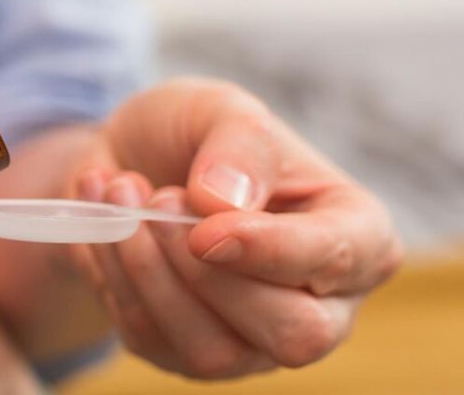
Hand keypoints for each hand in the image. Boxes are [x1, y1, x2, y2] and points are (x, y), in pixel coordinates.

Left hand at [71, 78, 402, 378]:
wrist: (129, 161)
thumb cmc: (196, 136)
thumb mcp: (220, 108)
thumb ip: (239, 144)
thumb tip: (226, 203)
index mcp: (356, 233)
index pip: (339, 261)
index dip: (273, 251)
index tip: (205, 227)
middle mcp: (322, 304)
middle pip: (294, 334)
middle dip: (209, 274)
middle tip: (158, 201)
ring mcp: (257, 342)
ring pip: (215, 352)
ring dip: (150, 273)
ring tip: (121, 196)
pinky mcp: (192, 355)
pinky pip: (153, 341)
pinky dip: (116, 276)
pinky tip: (107, 223)